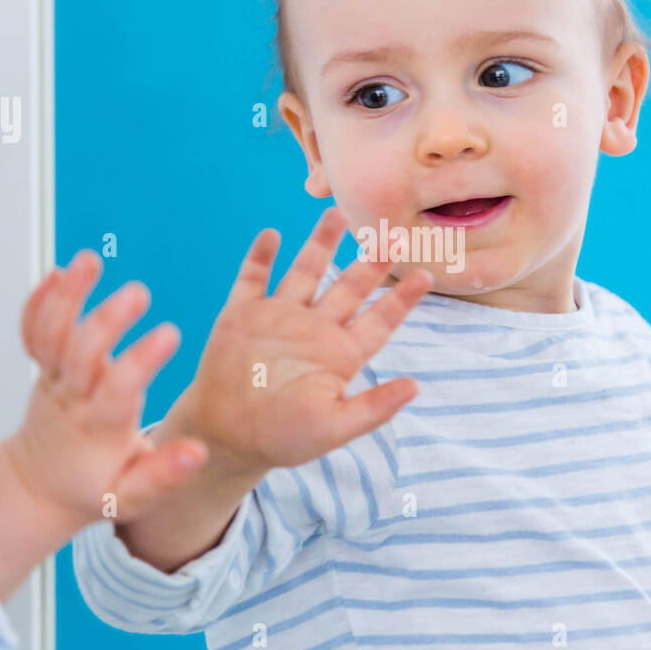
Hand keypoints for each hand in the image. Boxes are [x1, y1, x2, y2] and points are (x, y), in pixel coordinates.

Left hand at [5, 250, 208, 532]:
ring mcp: (53, 379)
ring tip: (90, 260)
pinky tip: (59, 272)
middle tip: (138, 291)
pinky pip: (32, 331)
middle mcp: (73, 397)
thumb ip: (165, 474)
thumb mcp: (133, 497)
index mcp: (101, 427)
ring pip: (51, 333)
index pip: (120, 389)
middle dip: (108, 319)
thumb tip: (199, 452)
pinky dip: (39, 301)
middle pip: (81, 352)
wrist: (40, 486)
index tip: (170, 334)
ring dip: (68, 295)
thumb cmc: (93, 487)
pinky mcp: (43, 367)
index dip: (142, 360)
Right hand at [178, 207, 432, 474]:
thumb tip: (417, 387)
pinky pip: (252, 278)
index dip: (402, 298)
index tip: (426, 275)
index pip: (379, 320)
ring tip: (336, 212)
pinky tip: (271, 234)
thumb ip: (374, 408)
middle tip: (393, 232)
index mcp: (340, 354)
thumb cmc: (282, 438)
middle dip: (370, 260)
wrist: (225, 437)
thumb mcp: (334, 428)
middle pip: (349, 286)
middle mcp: (314, 329)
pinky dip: (260, 256)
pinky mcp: (242, 315)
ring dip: (320, 243)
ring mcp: (278, 318)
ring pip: (306, 270)